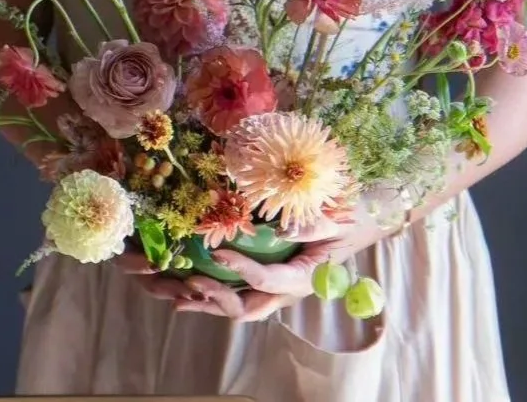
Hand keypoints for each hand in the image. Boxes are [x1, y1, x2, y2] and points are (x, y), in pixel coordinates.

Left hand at [172, 218, 382, 322]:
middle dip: (213, 299)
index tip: (217, 250)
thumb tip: (284, 229)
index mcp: (302, 277)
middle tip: (186, 284)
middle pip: (245, 307)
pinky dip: (207, 294)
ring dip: (202, 301)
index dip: (241, 268)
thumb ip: (313, 226)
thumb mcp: (337, 220)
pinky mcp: (263, 280)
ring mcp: (272, 289)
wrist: (356, 225)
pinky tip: (180, 290)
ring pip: (233, 306)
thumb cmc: (347, 219)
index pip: (267, 279)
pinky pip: (233, 293)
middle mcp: (284, 291)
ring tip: (170, 292)